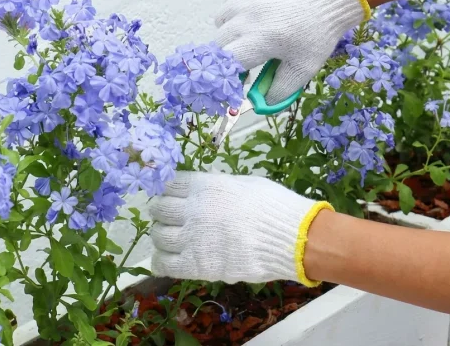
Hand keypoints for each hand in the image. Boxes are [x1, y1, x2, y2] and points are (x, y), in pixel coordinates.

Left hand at [149, 171, 332, 285]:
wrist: (290, 238)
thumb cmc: (273, 206)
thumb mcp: (244, 183)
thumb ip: (218, 187)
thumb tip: (207, 189)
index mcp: (204, 186)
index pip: (170, 185)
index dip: (168, 191)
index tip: (171, 196)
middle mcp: (192, 210)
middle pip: (160, 210)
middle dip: (161, 213)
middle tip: (168, 218)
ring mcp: (192, 238)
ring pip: (159, 236)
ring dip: (162, 236)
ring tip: (170, 238)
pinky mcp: (196, 265)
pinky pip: (165, 264)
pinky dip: (161, 261)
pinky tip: (165, 260)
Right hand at [215, 0, 369, 103]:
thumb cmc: (318, 32)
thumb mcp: (303, 68)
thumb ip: (279, 91)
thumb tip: (260, 104)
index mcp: (258, 40)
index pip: (225, 62)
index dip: (230, 70)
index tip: (240, 72)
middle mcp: (245, 16)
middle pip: (220, 41)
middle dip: (232, 49)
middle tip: (251, 49)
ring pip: (222, 17)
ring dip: (233, 26)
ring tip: (256, 25)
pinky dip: (240, 4)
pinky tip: (262, 5)